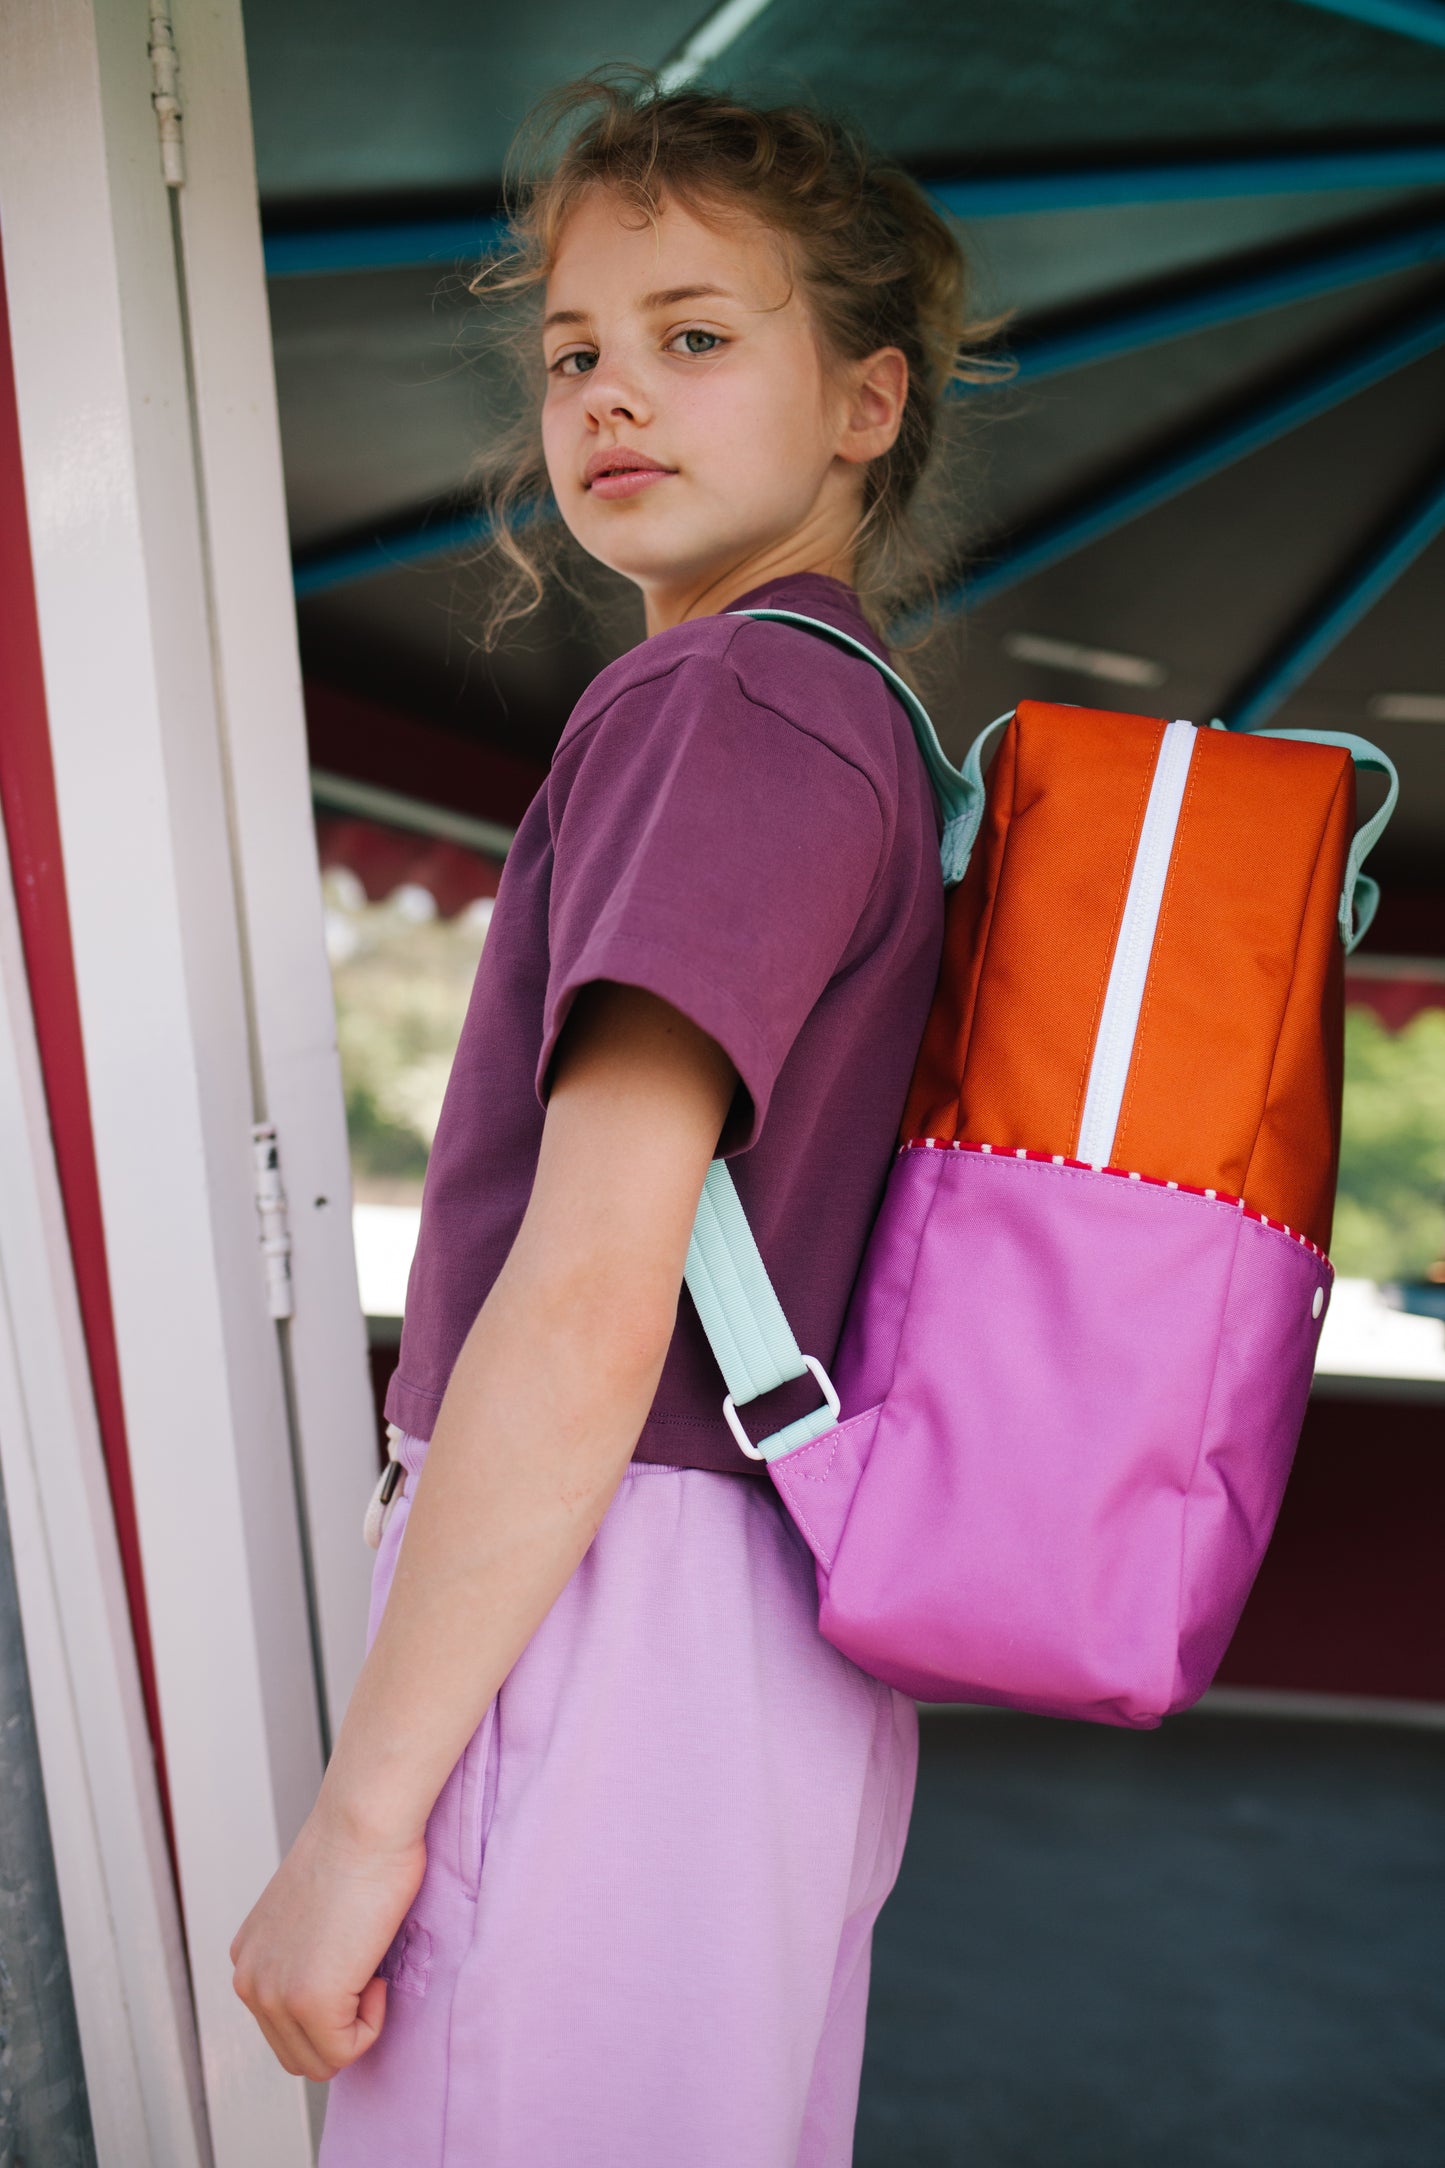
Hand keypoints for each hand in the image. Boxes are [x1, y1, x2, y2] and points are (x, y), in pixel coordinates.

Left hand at [230, 1804, 426, 2079]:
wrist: (365, 1822)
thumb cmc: (358, 1851)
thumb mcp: (313, 1914)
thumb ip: (307, 1954)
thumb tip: (335, 1979)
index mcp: (249, 1959)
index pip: (284, 2026)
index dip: (331, 2006)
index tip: (354, 1959)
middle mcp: (249, 1981)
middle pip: (297, 2053)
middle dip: (341, 2026)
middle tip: (366, 1970)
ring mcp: (273, 1995)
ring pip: (320, 2061)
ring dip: (356, 2026)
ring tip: (370, 1969)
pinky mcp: (309, 2002)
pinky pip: (348, 2051)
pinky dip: (373, 2023)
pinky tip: (375, 1972)